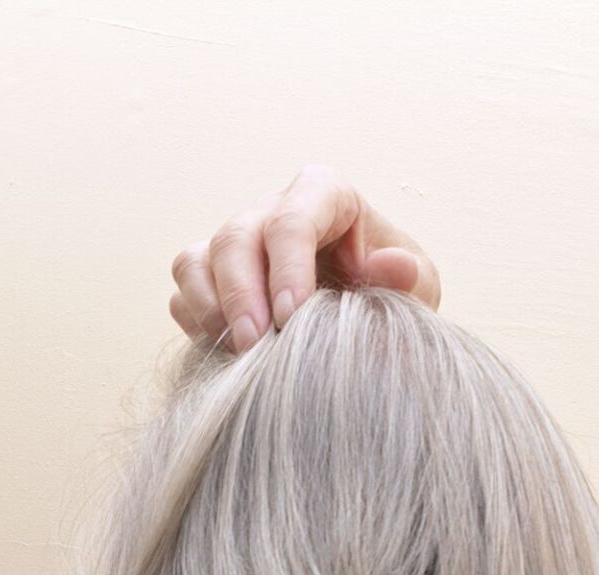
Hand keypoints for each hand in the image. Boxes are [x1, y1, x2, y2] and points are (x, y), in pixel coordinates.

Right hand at [169, 165, 440, 352]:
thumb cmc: (388, 294)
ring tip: (237, 353)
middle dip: (241, 294)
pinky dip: (195, 323)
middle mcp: (270, 211)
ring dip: (209, 309)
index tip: (293, 318)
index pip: (293, 219)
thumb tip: (393, 265)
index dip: (287, 268)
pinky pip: (181, 294)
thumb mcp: (417, 287)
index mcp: (323, 195)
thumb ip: (407, 278)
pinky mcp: (207, 280)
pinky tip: (225, 352)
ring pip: (196, 261)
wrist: (360, 323)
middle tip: (256, 345)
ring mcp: (233, 244)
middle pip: (235, 236)